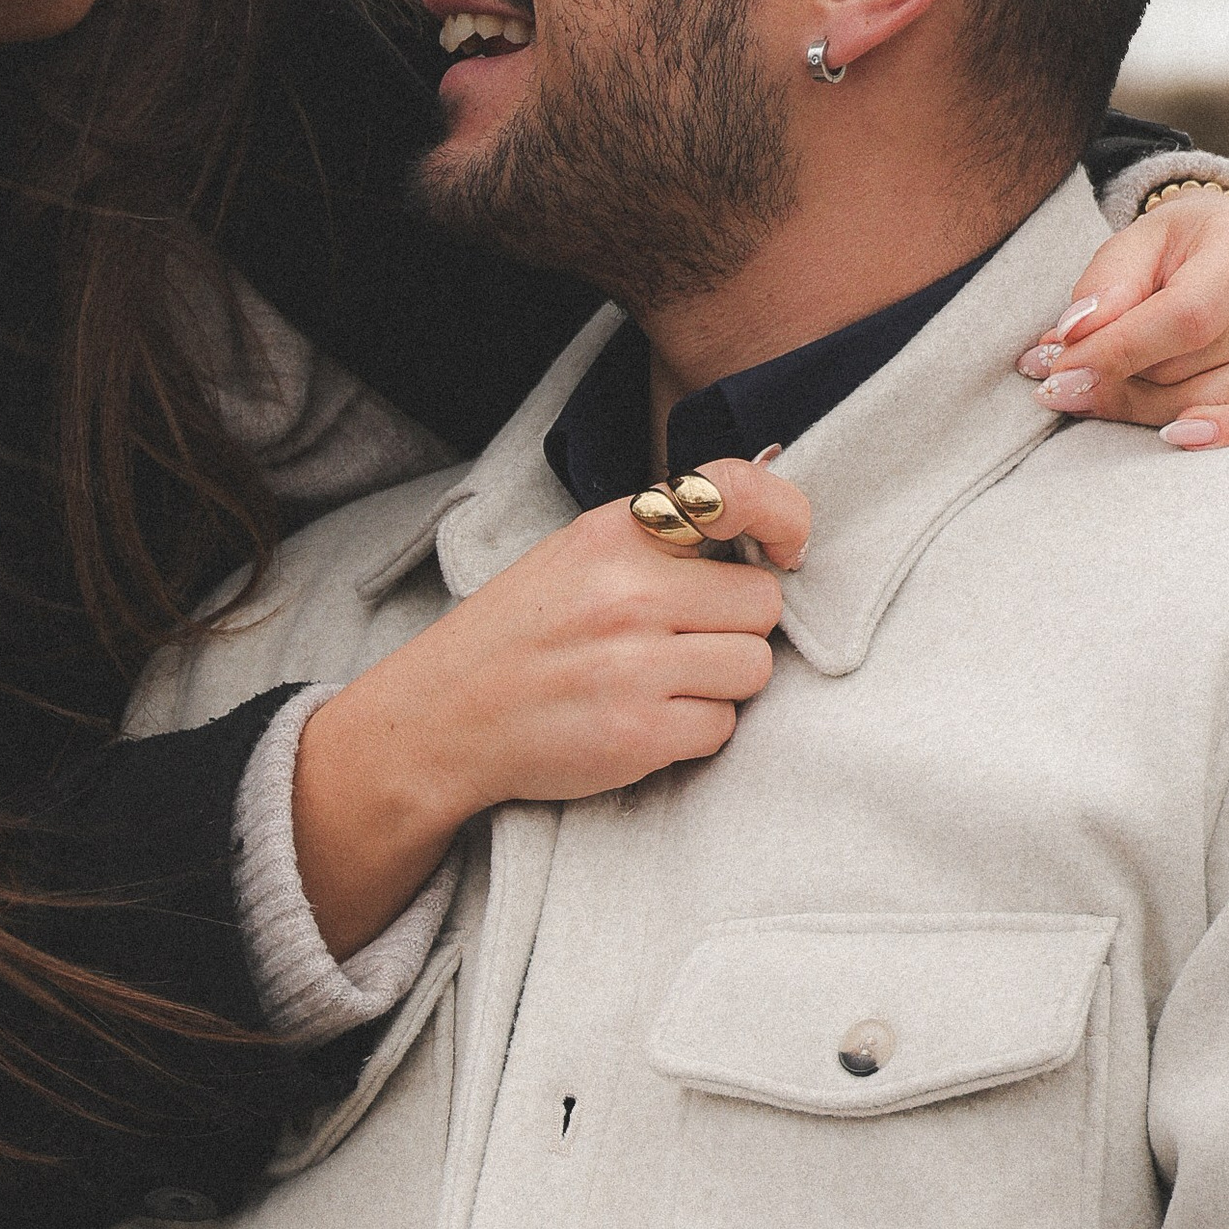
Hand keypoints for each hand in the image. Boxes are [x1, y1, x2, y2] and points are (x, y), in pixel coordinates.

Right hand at [294, 452, 807, 956]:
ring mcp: (634, 665)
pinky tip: (642, 721)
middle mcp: (628, 591)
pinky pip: (722, 728)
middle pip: (762, 604)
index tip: (785, 549)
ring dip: (719, 685)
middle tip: (683, 643)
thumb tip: (765, 539)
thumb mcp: (577, 555)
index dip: (784, 519)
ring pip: (753, 669)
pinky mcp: (638, 734)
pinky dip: (694, 732)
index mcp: (615, 531)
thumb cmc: (521, 634)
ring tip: (659, 684)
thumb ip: (660, 542)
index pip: (736, 494)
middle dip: (735, 629)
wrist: (442, 718)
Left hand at [1019, 188, 1228, 446]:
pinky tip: (1174, 435)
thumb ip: (1104, 285)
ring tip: (1097, 388)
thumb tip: (1073, 339)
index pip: (1185, 316)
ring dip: (1139, 406)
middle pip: (1189, 367)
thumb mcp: (1137, 242)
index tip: (1056, 372)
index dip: (1117, 352)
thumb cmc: (1181, 248)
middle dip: (1115, 380)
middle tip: (1062, 379)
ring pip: (1207, 402)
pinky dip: (1221, 436)